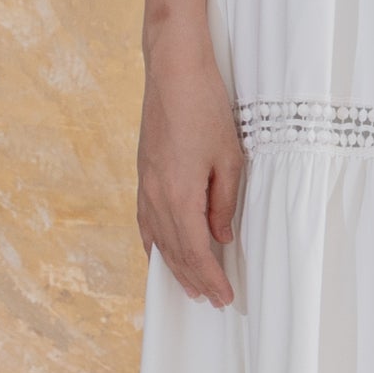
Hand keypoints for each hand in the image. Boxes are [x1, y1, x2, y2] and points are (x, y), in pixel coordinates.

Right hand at [136, 43, 243, 306]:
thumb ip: (224, 203)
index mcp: (180, 196)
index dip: (211, 279)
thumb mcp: (230, 158)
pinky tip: (159, 253)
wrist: (173, 72)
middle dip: (194, 279)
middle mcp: (156, 197)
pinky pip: (145, 221)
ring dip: (173, 266)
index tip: (225, 297)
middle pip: (175, 251)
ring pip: (157, 239)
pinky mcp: (143, 175)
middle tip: (212, 300)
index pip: (197, 252)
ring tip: (189, 287)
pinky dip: (154, 244)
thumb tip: (220, 237)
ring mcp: (145, 186)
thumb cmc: (206, 108)